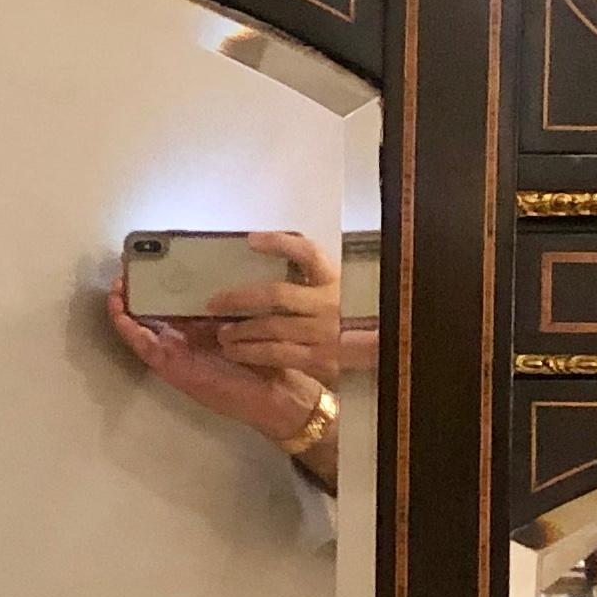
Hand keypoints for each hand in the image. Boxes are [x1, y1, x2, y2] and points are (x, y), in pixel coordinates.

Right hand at [104, 231, 373, 449]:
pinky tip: (120, 310)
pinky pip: (143, 345)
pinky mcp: (171, 367)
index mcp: (205, 323)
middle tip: (129, 265)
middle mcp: (187, 336)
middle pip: (154, 310)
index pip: (176, 297)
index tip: (151, 256)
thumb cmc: (269, 355)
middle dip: (138, 288)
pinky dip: (128, 328)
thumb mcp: (251, 317)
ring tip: (117, 285)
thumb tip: (218, 264)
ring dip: (125, 307)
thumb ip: (234, 298)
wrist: (278, 393)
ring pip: (142, 326)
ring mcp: (177, 352)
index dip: (161, 278)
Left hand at [202, 231, 379, 388]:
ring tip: (220, 332)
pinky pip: (277, 354)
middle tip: (213, 302)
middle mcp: (330, 302)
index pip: (307, 252)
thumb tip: (262, 248)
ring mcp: (324, 331)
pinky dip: (251, 352)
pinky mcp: (319, 357)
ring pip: (272, 327)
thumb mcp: (335, 287)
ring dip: (240, 329)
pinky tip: (234, 351)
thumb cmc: (349, 314)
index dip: (279, 243)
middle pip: (276, 295)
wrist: (383, 350)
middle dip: (239, 298)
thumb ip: (308, 274)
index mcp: (334, 278)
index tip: (251, 240)